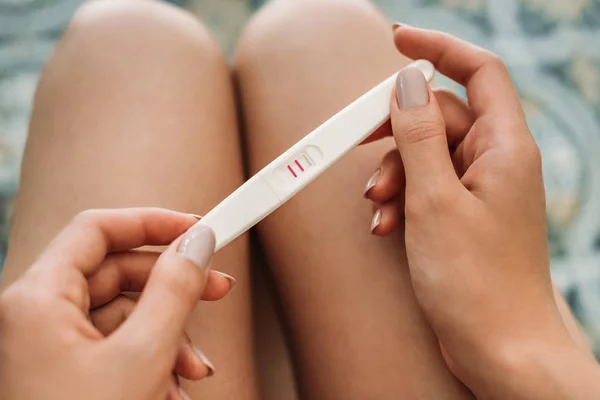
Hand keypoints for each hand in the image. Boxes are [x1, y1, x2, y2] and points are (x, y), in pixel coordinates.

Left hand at [0, 208, 233, 399]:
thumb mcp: (142, 357)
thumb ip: (175, 291)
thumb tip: (197, 244)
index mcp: (37, 300)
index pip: (98, 229)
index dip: (152, 222)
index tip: (198, 228)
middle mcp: (36, 316)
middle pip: (117, 274)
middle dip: (173, 287)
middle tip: (217, 291)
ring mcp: (50, 347)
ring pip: (122, 316)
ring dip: (169, 335)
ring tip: (195, 370)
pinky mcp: (67, 372)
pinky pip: (115, 347)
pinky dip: (152, 360)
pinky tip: (173, 389)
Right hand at [364, 26, 599, 397]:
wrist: (498, 347)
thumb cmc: (476, 281)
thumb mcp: (435, 199)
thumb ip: (419, 135)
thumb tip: (410, 82)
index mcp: (503, 147)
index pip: (478, 72)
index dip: (438, 48)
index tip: (397, 40)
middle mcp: (496, 161)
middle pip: (439, 117)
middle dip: (395, 133)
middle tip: (358, 148)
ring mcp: (479, 189)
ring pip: (426, 155)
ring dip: (393, 174)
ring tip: (378, 206)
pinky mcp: (462, 215)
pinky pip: (426, 187)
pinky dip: (401, 199)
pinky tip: (386, 225)